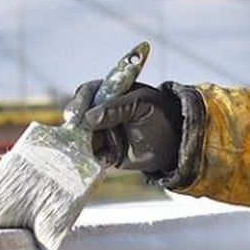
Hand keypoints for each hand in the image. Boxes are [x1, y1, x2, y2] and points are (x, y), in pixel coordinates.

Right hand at [68, 80, 182, 173]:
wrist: (174, 144)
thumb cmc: (160, 116)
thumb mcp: (142, 105)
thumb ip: (116, 109)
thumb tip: (89, 118)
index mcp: (110, 93)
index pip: (87, 92)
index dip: (80, 102)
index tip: (75, 115)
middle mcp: (101, 112)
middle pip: (79, 116)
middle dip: (77, 126)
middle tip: (79, 135)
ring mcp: (101, 132)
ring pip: (82, 137)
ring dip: (83, 143)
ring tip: (94, 147)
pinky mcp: (105, 152)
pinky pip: (91, 155)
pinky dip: (92, 157)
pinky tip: (102, 156)